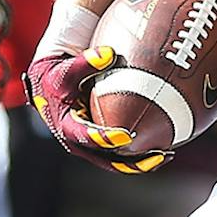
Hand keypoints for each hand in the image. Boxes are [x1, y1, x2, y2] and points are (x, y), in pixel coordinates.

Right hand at [25, 46, 170, 174]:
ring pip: (116, 161)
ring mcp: (90, 147)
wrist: (51, 87)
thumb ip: (85, 62)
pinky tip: (164, 149)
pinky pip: (121, 154)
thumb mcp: (65, 69)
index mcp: (65, 126)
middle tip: (156, 155)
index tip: (124, 136)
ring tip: (165, 156)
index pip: (83, 136)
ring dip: (140, 162)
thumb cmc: (58, 76)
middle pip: (105, 158)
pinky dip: (140, 154)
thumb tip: (109, 54)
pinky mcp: (101, 145)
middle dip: (130, 161)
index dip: (102, 138)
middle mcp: (77, 143)